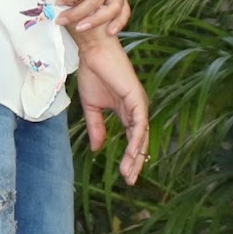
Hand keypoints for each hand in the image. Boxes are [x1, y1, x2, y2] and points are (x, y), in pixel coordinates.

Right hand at [75, 35, 149, 185]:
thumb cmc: (93, 73)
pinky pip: (139, 123)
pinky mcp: (137, 97)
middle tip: (130, 180)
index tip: (124, 176)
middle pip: (139, 141)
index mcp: (126, 112)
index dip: (128, 157)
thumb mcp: (91, 107)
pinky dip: (137, 138)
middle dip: (135, 162)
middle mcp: (135, 109)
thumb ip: (96, 128)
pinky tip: (133, 152)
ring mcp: (138, 104)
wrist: (92, 52)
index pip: (131, 139)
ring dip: (136, 155)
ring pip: (141, 135)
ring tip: (129, 173)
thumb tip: (97, 150)